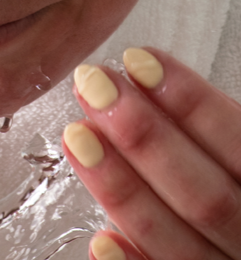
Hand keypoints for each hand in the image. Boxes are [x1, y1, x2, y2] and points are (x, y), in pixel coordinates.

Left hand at [62, 47, 240, 259]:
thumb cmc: (236, 176)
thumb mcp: (239, 147)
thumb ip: (219, 128)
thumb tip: (151, 77)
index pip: (240, 143)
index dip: (191, 101)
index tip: (139, 61)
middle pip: (204, 195)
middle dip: (143, 135)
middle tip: (93, 85)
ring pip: (177, 240)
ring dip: (121, 187)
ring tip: (77, 135)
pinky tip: (102, 238)